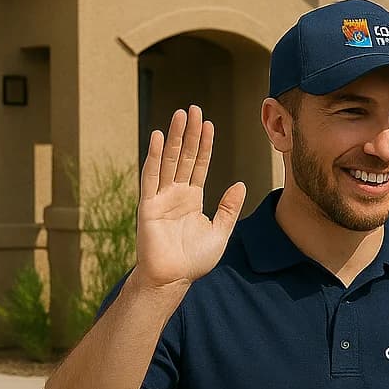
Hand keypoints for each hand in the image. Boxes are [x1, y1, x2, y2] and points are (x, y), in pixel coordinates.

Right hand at [133, 106, 245, 289]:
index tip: (208, 123)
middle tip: (194, 108)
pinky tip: (156, 137)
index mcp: (192, 199)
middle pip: (184, 156)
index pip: (199, 164)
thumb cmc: (194, 260)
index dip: (204, 144)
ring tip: (179, 114)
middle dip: (189, 133)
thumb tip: (240, 183)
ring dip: (173, 137)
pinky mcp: (148, 205)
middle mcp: (176, 194)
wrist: (173, 279)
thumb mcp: (220, 231)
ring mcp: (161, 197)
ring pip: (168, 160)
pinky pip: (150, 176)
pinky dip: (153, 156)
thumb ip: (229, 207)